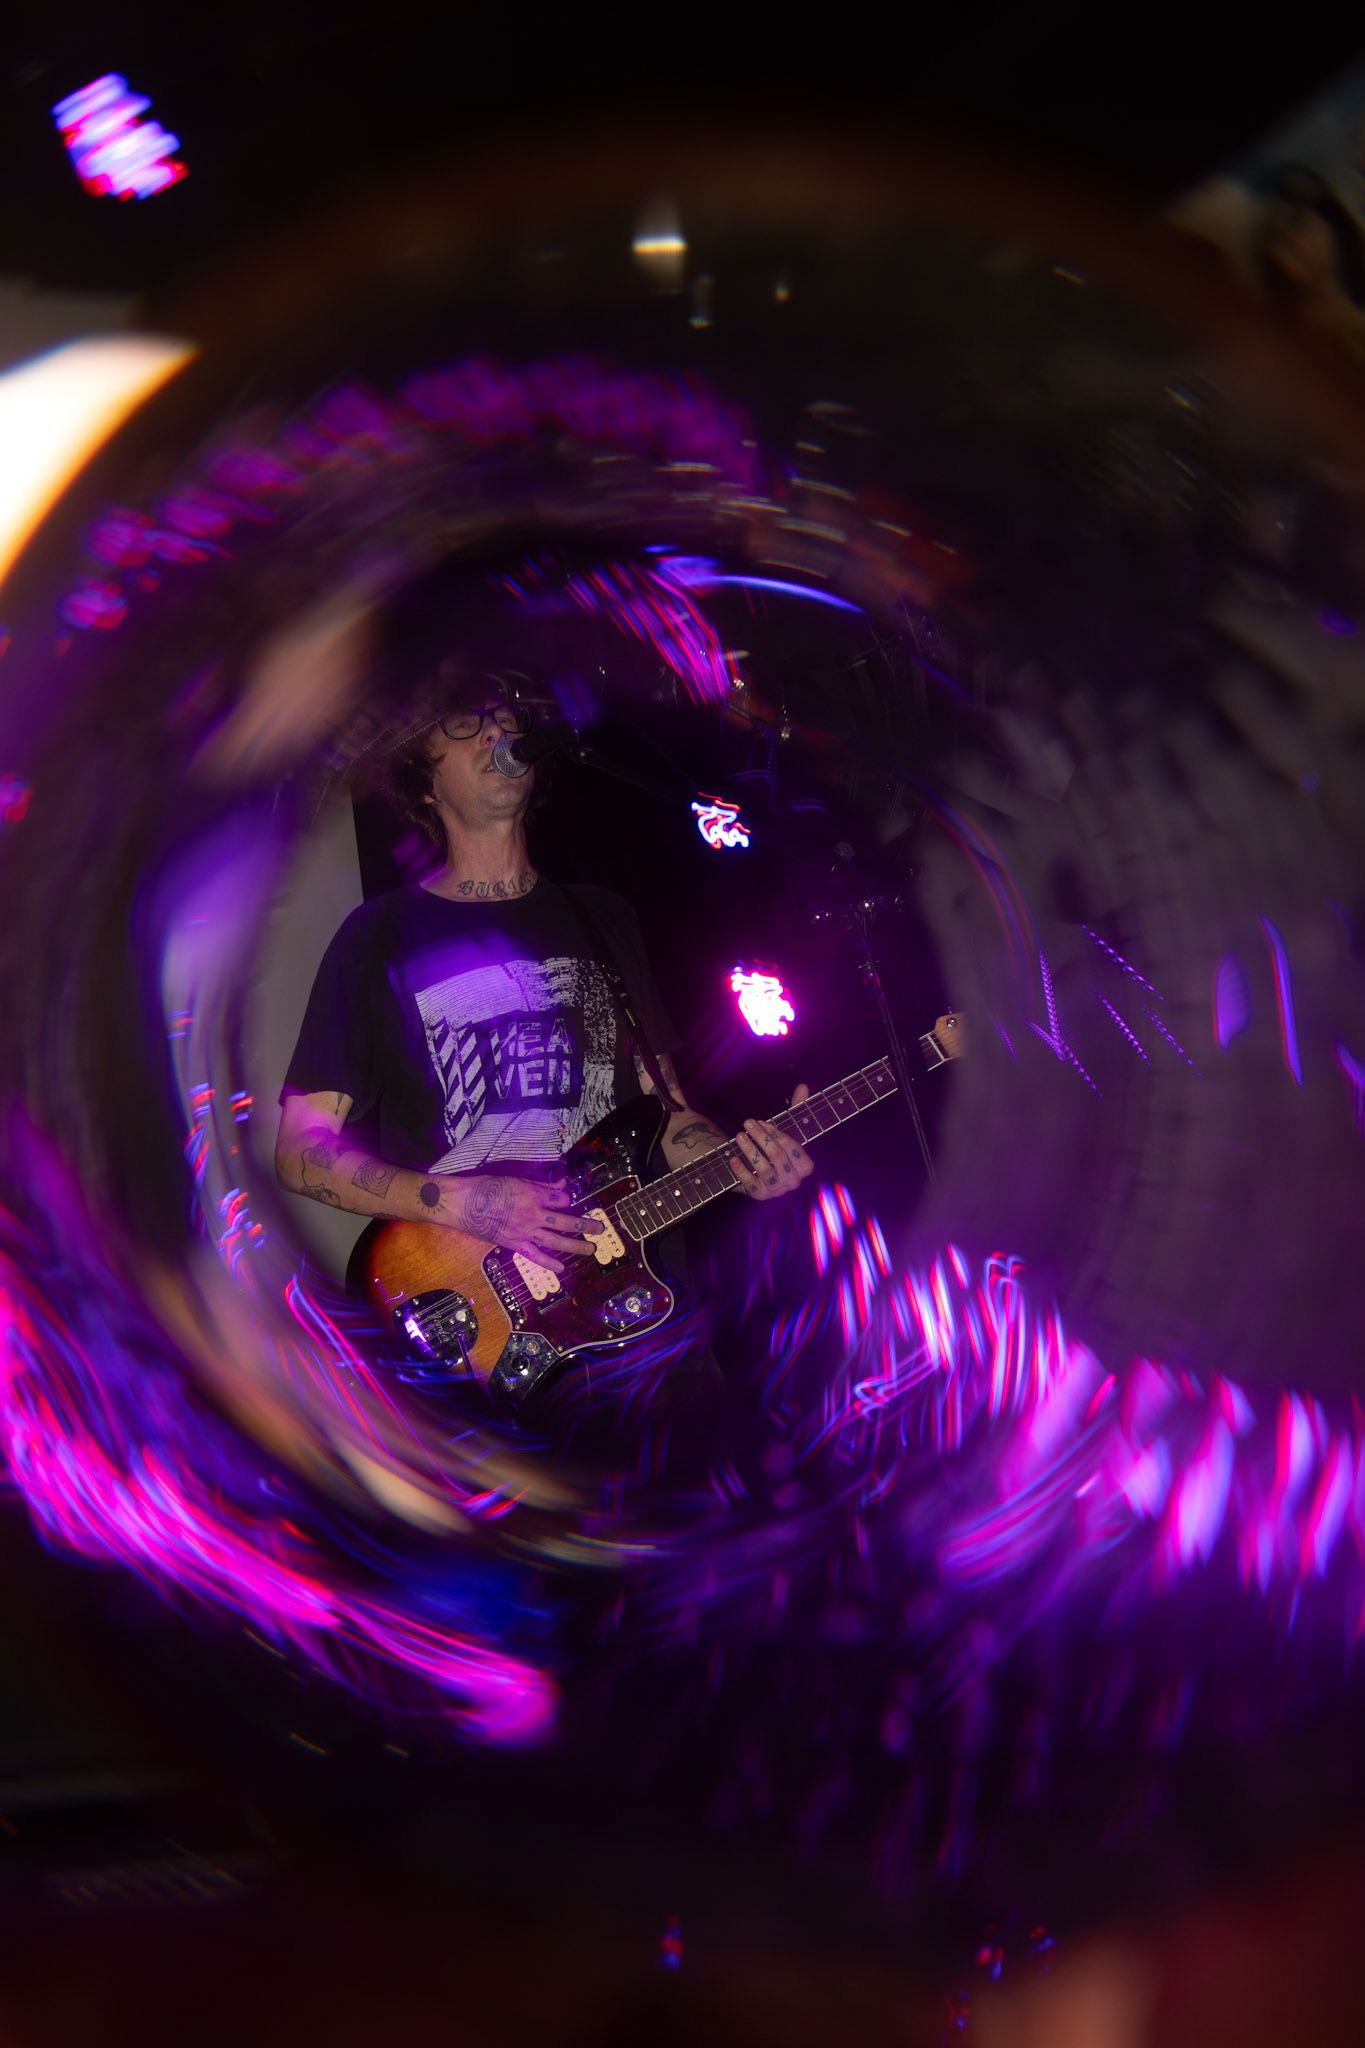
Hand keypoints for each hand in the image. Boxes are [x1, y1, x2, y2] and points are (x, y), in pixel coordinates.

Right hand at [448, 1173, 599, 1270]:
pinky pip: (534, 1255)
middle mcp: (534, 1214)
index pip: (560, 1199)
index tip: (566, 1201)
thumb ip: (539, 1185)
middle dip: (585, 1225)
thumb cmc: (487, 1187)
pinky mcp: (514, 1243)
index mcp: (534, 1195)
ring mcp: (525, 1231)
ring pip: (556, 1240)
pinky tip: (561, 1268)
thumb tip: (561, 1185)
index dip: (566, 1200)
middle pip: (566, 1221)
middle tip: (599, 1229)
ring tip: (590, 1249)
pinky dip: (548, 1263)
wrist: (465, 1203)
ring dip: (575, 1246)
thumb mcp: (515, 1179)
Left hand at [732, 1085, 814, 1201]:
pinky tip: (732, 1157)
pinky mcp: (760, 1195)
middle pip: (777, 1156)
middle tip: (747, 1123)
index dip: (776, 1134)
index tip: (762, 1121)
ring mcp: (777, 1190)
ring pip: (763, 1169)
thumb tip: (803, 1086)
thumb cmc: (775, 1145)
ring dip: (749, 1150)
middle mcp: (793, 1181)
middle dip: (761, 1137)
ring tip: (739, 1135)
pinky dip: (741, 1171)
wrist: (758, 1170)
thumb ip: (797, 1108)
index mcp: (805, 1166)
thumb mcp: (785, 1128)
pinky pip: (750, 1184)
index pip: (794, 1149)